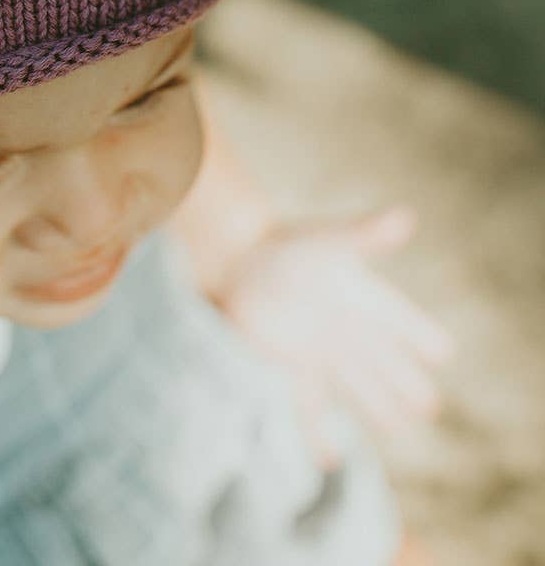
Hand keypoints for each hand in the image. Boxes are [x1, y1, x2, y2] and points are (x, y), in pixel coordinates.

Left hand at [213, 207, 453, 467]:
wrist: (236, 259)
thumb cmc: (285, 245)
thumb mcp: (327, 241)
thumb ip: (363, 235)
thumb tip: (404, 217)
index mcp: (365, 299)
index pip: (406, 323)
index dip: (423, 338)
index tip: (440, 351)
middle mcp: (350, 331)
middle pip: (388, 364)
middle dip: (408, 385)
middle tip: (426, 405)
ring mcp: (323, 353)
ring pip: (359, 387)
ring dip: (377, 407)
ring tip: (398, 426)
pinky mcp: (291, 367)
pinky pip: (309, 406)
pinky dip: (318, 434)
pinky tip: (327, 460)